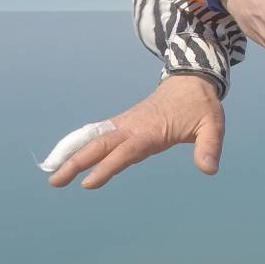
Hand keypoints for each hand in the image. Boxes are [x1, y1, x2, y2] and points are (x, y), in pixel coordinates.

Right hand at [44, 74, 225, 189]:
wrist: (191, 80)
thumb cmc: (201, 106)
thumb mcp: (212, 125)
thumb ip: (209, 146)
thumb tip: (209, 169)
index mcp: (152, 130)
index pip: (126, 151)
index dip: (107, 166)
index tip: (88, 183)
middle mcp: (133, 127)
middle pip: (101, 145)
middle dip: (77, 162)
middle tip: (55, 182)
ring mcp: (125, 124)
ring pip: (94, 140)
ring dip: (73, 154)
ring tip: (52, 174)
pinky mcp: (124, 124)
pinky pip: (98, 135)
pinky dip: (80, 145)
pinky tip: (66, 158)